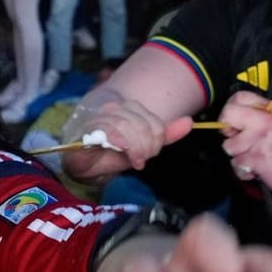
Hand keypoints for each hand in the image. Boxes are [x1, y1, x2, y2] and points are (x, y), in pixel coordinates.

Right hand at [59, 93, 193, 178]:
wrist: (82, 162)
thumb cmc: (111, 154)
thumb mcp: (141, 146)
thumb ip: (164, 135)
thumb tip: (189, 122)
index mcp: (131, 109)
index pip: (156, 125)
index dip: (156, 143)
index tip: (146, 156)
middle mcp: (116, 108)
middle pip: (145, 127)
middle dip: (146, 148)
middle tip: (140, 160)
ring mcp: (102, 116)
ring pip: (132, 128)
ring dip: (135, 149)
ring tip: (132, 160)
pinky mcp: (90, 128)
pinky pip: (114, 132)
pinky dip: (122, 144)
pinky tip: (122, 152)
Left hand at [217, 92, 271, 207]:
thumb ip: (261, 120)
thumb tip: (234, 120)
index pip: (240, 97)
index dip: (231, 109)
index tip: (234, 123)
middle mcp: (265, 121)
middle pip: (228, 114)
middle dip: (227, 131)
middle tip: (239, 141)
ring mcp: (260, 139)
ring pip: (228, 145)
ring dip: (238, 156)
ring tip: (256, 160)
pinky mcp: (257, 158)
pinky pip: (235, 164)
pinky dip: (244, 172)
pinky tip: (258, 171)